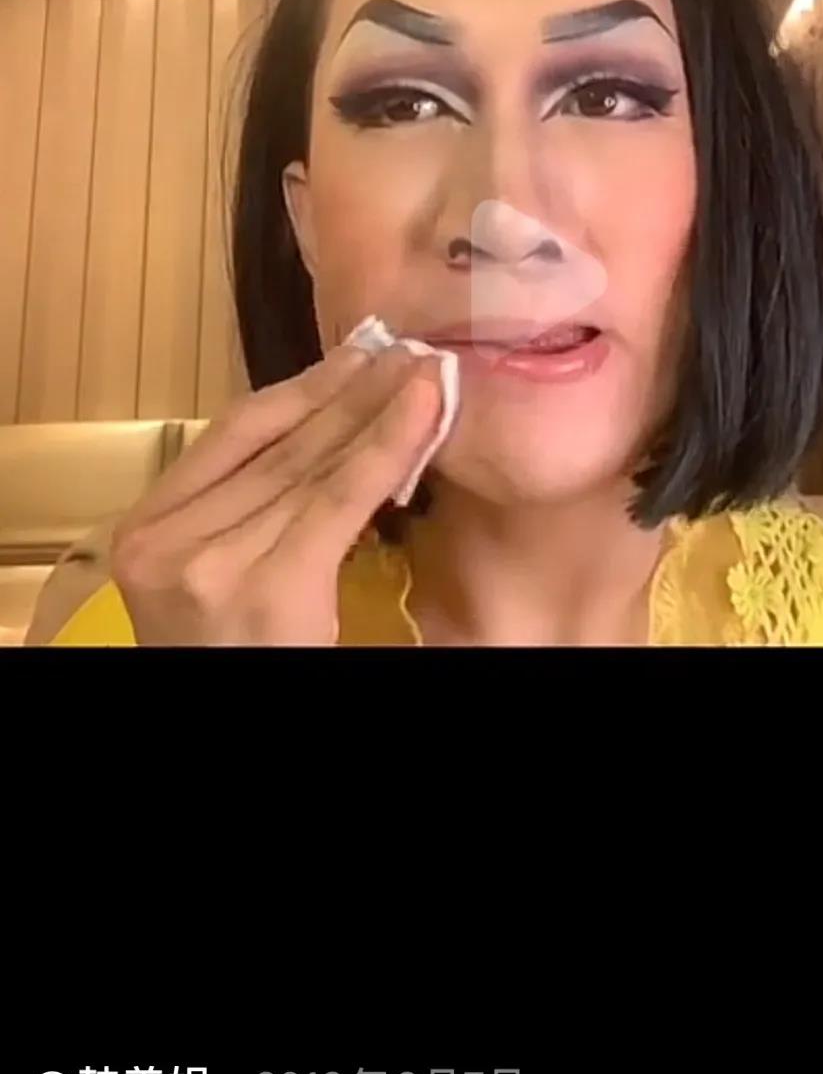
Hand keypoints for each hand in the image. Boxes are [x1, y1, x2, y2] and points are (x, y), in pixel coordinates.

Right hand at [109, 344, 443, 645]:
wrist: (224, 722)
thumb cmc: (234, 658)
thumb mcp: (216, 578)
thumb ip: (245, 517)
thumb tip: (327, 434)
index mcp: (144, 535)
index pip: (230, 436)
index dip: (300, 390)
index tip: (355, 357)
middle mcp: (166, 544)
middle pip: (276, 446)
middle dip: (348, 393)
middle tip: (406, 351)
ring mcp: (210, 566)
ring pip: (312, 468)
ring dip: (377, 412)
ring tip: (427, 373)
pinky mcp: (266, 589)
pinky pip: (339, 501)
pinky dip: (388, 449)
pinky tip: (424, 411)